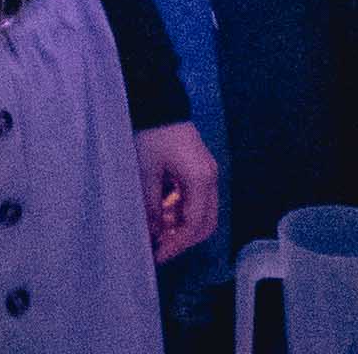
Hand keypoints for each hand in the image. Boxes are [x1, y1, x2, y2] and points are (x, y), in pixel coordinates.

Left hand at [139, 122, 219, 263]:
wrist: (157, 102)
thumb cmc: (151, 134)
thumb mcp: (146, 172)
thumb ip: (151, 205)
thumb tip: (153, 233)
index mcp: (201, 179)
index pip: (195, 224)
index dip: (177, 244)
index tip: (159, 255)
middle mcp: (210, 178)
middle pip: (206, 222)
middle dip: (183, 239)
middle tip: (160, 249)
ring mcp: (207, 173)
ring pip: (201, 213)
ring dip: (181, 226)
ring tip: (157, 231)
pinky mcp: (199, 169)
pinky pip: (195, 200)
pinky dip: (180, 211)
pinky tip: (161, 213)